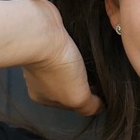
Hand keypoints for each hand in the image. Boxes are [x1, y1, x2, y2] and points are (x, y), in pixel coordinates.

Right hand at [21, 2, 102, 116]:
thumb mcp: (76, 97)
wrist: (41, 33)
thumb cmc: (57, 66)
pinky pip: (64, 47)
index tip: (99, 89)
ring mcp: (41, 58)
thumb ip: (88, 106)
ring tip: (90, 57)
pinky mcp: (46, 38)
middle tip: (95, 72)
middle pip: (67, 84)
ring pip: (66, 65)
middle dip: (81, 79)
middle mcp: (40, 79)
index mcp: (43, 97)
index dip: (86, 97)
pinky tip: (80, 44)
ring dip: (79, 62)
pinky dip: (73, 47)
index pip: (70, 103)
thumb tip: (98, 106)